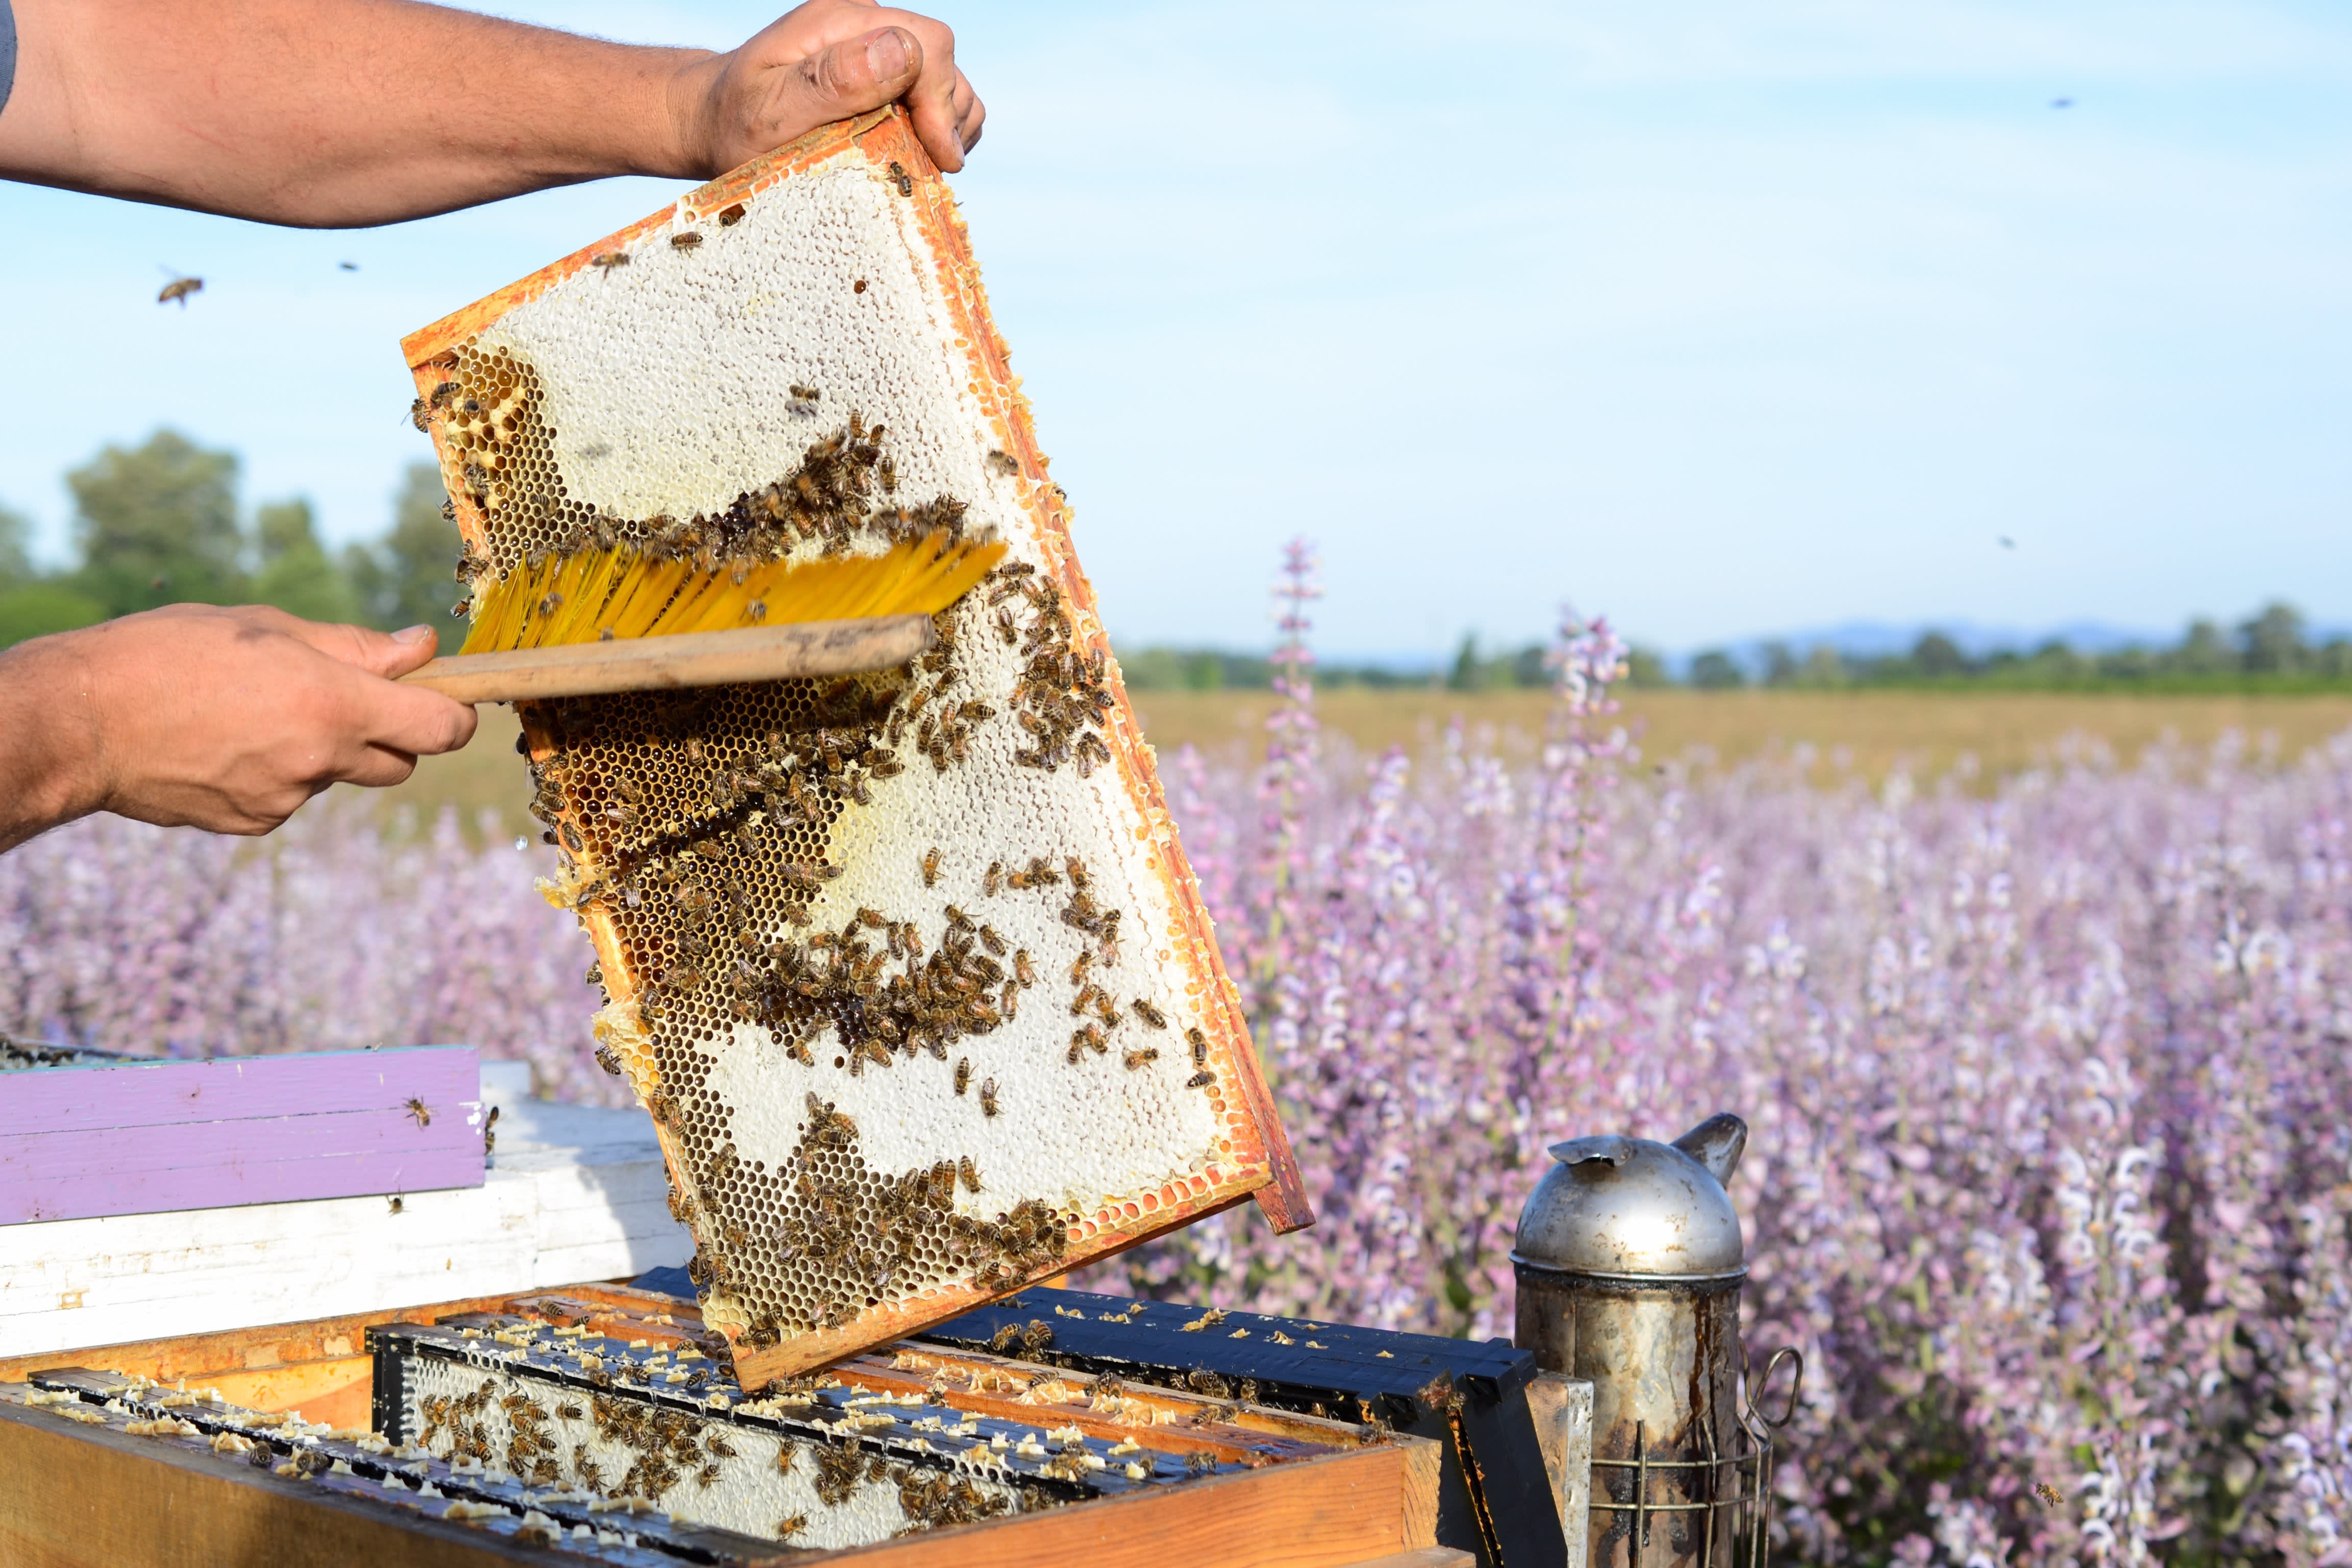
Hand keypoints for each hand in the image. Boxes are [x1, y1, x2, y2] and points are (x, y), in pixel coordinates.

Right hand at [0, 605, 477, 846]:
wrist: (82, 721)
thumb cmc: (170, 653)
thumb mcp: (268, 628)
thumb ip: (354, 647)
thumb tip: (421, 648)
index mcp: (333, 704)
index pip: (440, 729)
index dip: (455, 715)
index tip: (445, 700)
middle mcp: (319, 759)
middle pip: (400, 761)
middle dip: (390, 733)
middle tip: (341, 697)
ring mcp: (287, 798)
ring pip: (337, 774)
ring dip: (322, 748)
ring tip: (255, 712)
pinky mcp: (254, 822)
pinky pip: (292, 794)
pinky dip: (277, 771)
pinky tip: (228, 743)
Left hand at [672, 0, 983, 177]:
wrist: (714, 122)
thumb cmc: (735, 125)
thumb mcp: (772, 111)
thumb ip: (834, 80)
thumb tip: (902, 50)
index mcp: (838, 20)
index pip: (927, 43)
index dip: (942, 103)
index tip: (937, 157)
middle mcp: (862, 23)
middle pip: (943, 59)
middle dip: (947, 118)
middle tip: (927, 167)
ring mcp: (874, 47)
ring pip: (949, 79)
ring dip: (947, 127)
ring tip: (917, 163)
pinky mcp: (883, 72)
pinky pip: (936, 96)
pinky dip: (938, 130)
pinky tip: (913, 154)